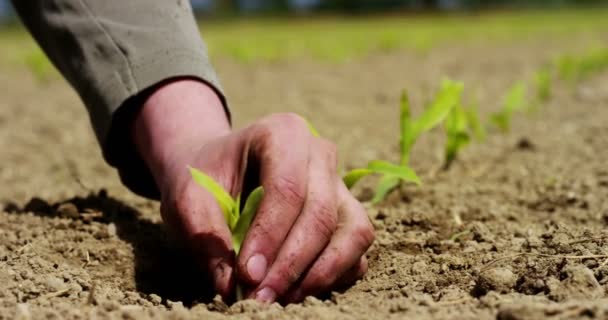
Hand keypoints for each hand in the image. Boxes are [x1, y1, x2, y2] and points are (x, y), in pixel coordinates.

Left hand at [131, 79, 374, 302]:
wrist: (221, 169)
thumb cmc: (205, 178)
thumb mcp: (188, 197)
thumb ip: (205, 236)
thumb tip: (229, 286)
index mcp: (283, 133)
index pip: (287, 189)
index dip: (270, 237)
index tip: (246, 277)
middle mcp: (320, 153)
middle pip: (321, 214)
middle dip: (292, 264)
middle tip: (260, 298)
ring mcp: (340, 183)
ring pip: (354, 231)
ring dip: (323, 273)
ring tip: (284, 298)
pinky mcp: (349, 211)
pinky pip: (358, 247)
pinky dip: (337, 273)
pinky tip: (300, 288)